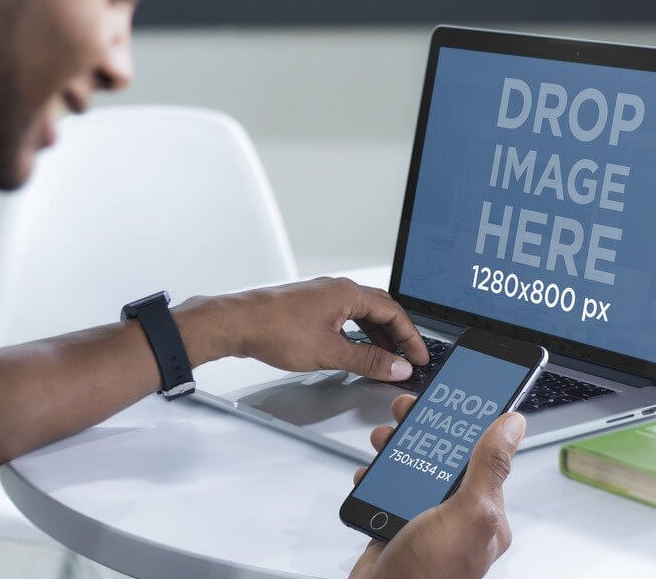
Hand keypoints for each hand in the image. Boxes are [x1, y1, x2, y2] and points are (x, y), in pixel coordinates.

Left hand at [175, 277, 428, 381]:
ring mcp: (321, 296)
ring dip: (377, 335)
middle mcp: (336, 289)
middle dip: (397, 335)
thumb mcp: (329, 352)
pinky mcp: (308, 306)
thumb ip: (367, 360)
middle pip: (380, 309)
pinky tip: (353, 348)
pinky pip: (343, 316)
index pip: (393, 312)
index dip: (411, 337)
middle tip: (407, 357)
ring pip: (361, 313)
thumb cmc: (275, 329)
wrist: (236, 323)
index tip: (419, 356)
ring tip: (384, 358)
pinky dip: (356, 333)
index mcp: (348, 293)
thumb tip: (396, 366)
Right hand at [349, 395, 525, 578]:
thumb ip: (489, 468)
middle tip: (409, 411)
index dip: (469, 420)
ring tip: (386, 439)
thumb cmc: (430, 577)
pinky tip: (372, 472)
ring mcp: (424, 518)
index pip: (483, 452)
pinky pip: (388, 487)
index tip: (457, 393)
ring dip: (397, 447)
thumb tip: (513, 425)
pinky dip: (377, 475)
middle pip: (444, 453)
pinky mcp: (396, 524)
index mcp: (484, 510)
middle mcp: (456, 512)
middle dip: (426, 428)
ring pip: (414, 465)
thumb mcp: (468, 514)